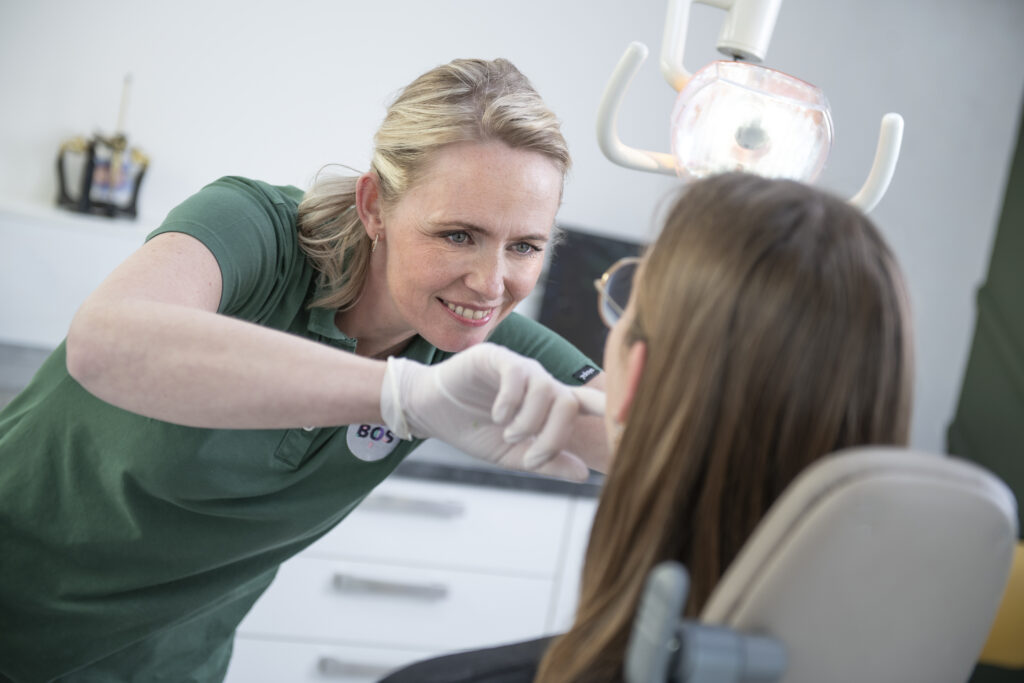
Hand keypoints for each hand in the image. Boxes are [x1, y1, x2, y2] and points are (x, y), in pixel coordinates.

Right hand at [380, 343, 605, 480]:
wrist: (431, 412)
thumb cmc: (473, 431)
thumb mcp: (512, 456)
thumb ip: (546, 462)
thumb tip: (583, 472)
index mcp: (548, 407)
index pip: (587, 403)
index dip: (610, 409)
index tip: (628, 423)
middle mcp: (539, 383)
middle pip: (568, 403)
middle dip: (554, 437)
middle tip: (532, 457)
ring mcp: (519, 369)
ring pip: (546, 389)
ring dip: (530, 422)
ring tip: (509, 435)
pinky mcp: (496, 358)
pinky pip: (518, 374)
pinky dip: (511, 400)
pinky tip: (498, 416)